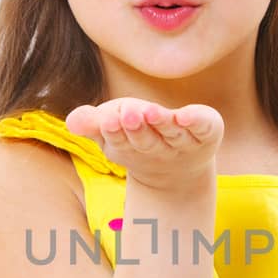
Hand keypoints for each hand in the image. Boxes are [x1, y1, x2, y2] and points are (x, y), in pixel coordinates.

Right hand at [66, 99, 223, 193]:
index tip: (108, 120)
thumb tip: (71, 121)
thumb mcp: (111, 131)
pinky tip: (186, 114)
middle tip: (128, 113)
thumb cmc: (136, 140)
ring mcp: (182, 142)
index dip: (114, 130)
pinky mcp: (206, 131)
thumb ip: (91, 124)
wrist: (179, 167)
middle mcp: (157, 148)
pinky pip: (202, 127)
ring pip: (171, 133)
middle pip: (145, 140)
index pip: (119, 140)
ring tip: (150, 111)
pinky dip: (195, 120)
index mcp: (130, 147)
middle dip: (136, 128)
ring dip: (160, 122)